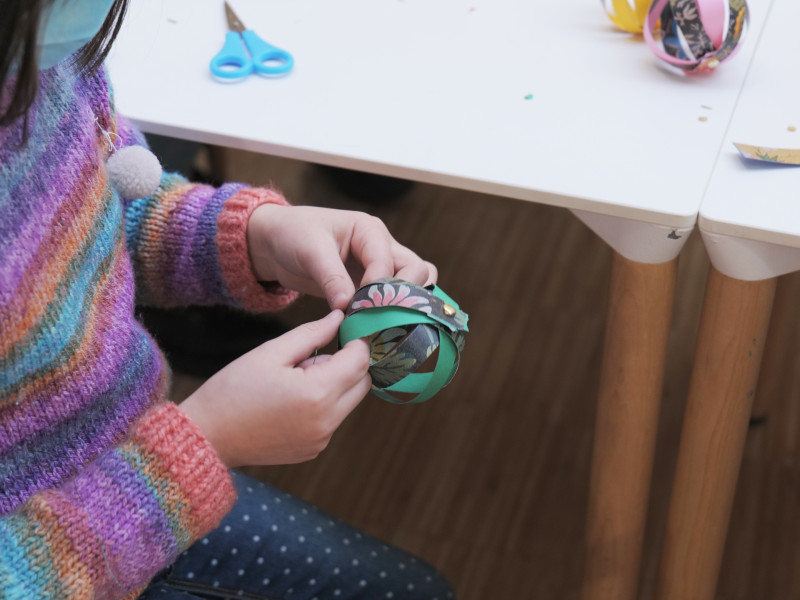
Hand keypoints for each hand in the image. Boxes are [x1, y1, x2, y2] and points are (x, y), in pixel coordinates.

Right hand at [179, 310, 370, 466]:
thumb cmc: (233, 390)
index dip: (356, 340)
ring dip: (335, 384)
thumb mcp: (270, 352)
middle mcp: (327, 421)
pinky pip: (332, 419)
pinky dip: (323, 404)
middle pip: (363, 383)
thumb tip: (339, 318)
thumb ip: (311, 333)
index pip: (360, 360)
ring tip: (295, 379)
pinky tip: (290, 400)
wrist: (206, 438)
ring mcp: (321, 439)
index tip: (343, 329)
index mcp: (318, 394)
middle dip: (348, 363)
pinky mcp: (313, 450)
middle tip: (312, 356)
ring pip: (349, 401)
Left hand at [247, 204, 437, 309]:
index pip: (388, 261)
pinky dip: (395, 312)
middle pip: (417, 270)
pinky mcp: (373, 285)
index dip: (378, 287)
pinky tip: (380, 328)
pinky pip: (396, 297)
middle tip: (380, 316)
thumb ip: (331, 277)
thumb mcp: (310, 251)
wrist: (277, 243)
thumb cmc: (293, 235)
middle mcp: (382, 246)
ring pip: (415, 283)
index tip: (360, 307)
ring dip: (407, 303)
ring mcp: (381, 266)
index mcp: (369, 230)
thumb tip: (348, 305)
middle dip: (403, 295)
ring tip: (387, 322)